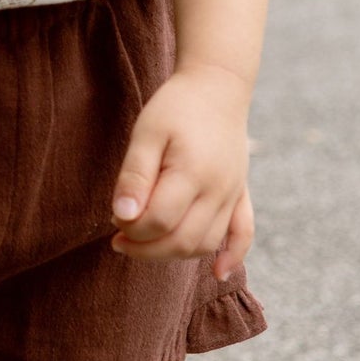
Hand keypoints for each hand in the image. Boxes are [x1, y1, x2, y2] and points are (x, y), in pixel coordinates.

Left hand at [110, 64, 253, 275]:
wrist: (217, 87)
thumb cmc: (175, 108)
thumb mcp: (146, 133)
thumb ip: (135, 176)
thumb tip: (123, 218)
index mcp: (192, 172)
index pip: (159, 221)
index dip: (131, 229)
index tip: (115, 220)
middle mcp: (218, 189)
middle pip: (183, 240)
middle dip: (146, 249)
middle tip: (120, 239)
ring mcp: (233, 193)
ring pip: (206, 243)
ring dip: (174, 253)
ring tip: (146, 243)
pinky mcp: (241, 193)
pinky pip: (244, 232)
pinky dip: (234, 255)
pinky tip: (219, 273)